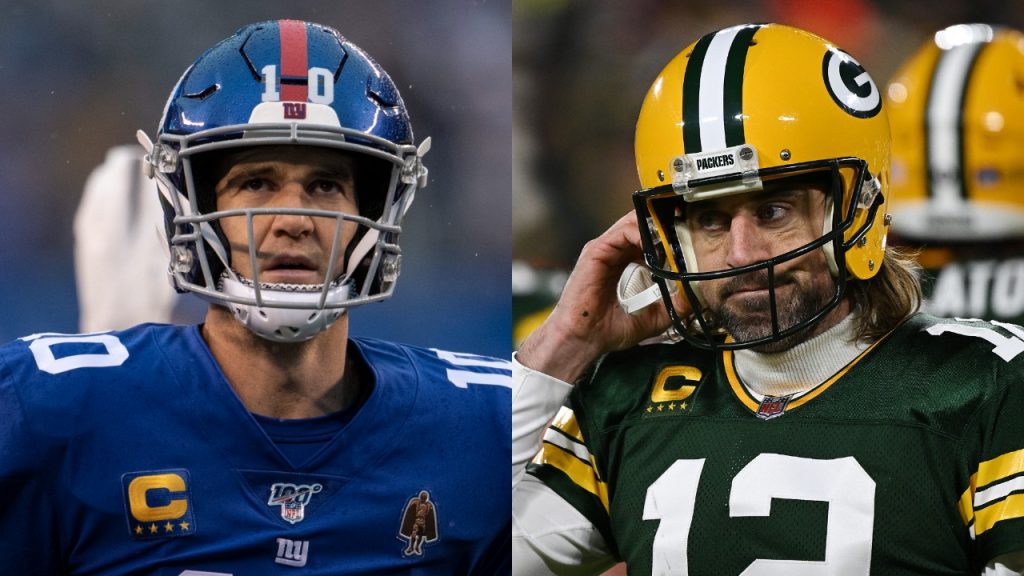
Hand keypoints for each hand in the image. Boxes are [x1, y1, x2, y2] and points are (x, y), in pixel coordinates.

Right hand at [517, 211, 688, 382]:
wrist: (584, 339)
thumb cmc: (609, 330)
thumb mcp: (655, 317)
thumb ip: (675, 305)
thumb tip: (697, 296)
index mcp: (626, 263)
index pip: (650, 238)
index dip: (669, 235)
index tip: (690, 238)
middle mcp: (615, 252)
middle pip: (643, 224)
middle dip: (665, 224)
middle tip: (688, 229)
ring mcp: (604, 250)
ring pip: (634, 222)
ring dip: (656, 227)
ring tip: (674, 237)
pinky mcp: (596, 251)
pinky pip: (622, 232)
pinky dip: (642, 233)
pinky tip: (656, 246)